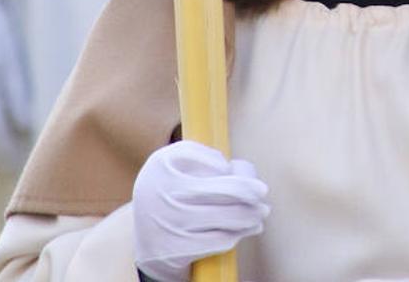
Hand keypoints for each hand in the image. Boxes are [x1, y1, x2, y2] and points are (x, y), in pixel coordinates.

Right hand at [133, 141, 270, 281]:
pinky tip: (243, 230)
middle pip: (227, 188)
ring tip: (260, 213)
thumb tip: (245, 173)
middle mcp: (162, 191)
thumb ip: (210, 159)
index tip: (226, 171)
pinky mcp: (179, 249)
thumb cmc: (172, 195)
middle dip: (251, 190)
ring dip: (251, 215)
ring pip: (230, 216)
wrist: (146, 241)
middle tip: (262, 191)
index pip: (213, 161)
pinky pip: (222, 239)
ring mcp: (171, 222)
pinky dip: (238, 234)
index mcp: (162, 164)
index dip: (226, 167)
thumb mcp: (180, 168)